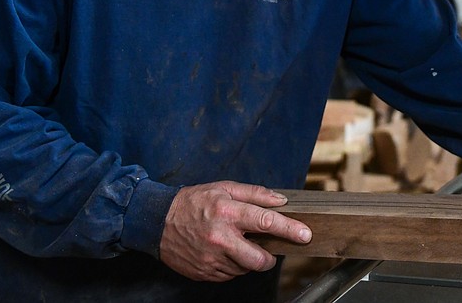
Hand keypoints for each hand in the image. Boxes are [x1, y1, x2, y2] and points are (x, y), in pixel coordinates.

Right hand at [159, 181, 311, 281]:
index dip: (289, 229)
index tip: (305, 235)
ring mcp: (211, 259)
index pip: (266, 222)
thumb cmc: (193, 202)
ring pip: (244, 268)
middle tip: (269, 249)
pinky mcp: (204, 272)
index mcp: (227, 213)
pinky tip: (223, 251)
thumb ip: (255, 194)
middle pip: (259, 258)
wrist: (157, 221)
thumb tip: (281, 200)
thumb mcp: (224, 188)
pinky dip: (232, 265)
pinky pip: (230, 274)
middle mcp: (220, 238)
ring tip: (234, 243)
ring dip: (247, 259)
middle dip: (269, 257)